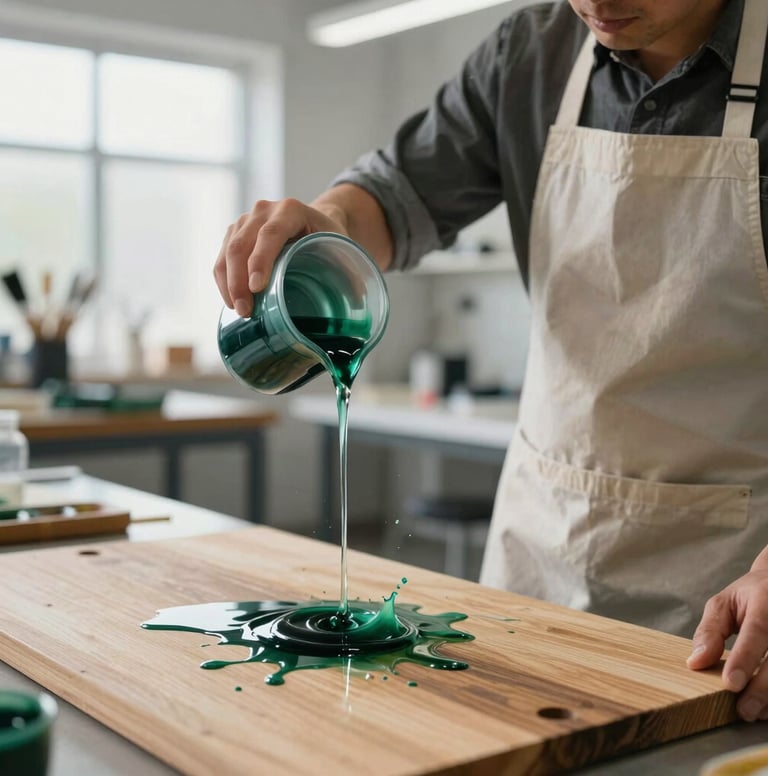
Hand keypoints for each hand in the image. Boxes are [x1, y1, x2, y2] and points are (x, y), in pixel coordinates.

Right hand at [213, 198, 347, 317]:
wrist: (316, 222)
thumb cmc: (329, 238)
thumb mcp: (342, 248)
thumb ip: (351, 271)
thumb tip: (359, 301)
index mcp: (290, 210)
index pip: (270, 234)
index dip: (261, 260)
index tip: (257, 288)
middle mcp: (263, 210)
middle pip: (241, 244)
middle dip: (239, 281)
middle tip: (246, 311)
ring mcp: (245, 221)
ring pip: (227, 252)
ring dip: (228, 284)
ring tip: (240, 311)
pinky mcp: (234, 234)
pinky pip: (222, 259)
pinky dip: (223, 282)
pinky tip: (233, 302)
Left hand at [687, 559, 767, 720]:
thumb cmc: (752, 596)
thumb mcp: (725, 603)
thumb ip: (710, 631)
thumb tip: (696, 662)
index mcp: (766, 600)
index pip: (757, 632)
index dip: (744, 659)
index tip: (731, 683)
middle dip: (762, 688)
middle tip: (744, 710)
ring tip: (756, 711)